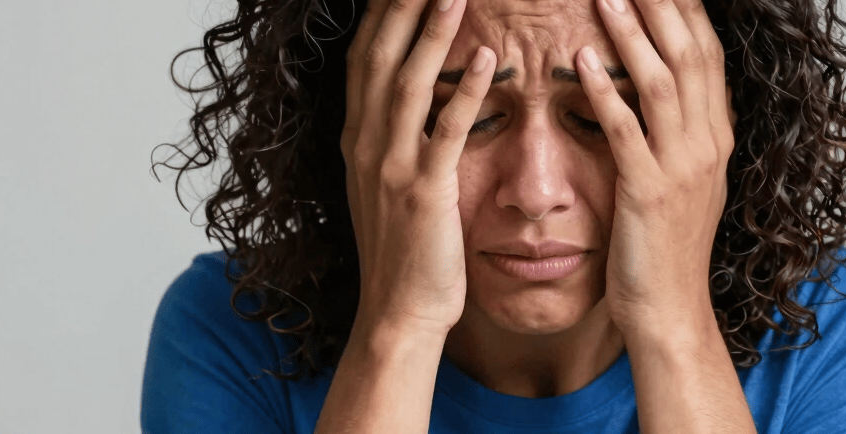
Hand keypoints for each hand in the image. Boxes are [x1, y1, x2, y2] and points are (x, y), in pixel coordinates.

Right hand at [341, 0, 495, 335]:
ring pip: (408, 84)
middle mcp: (367, 145)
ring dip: (432, 32)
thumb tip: (404, 101)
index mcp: (358, 139)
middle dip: (400, 6)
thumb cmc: (402, 250)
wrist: (398, 311)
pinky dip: (465, 92)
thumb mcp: (382, 186)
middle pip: (379, 57)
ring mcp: (391, 168)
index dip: (379, 15)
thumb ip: (389, 139)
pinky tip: (487, 59)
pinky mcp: (424, 194)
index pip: (364, 59)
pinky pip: (445, 132)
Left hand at [576, 0, 733, 336]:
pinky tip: (583, 62)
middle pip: (690, 55)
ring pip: (662, 83)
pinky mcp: (648, 192)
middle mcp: (706, 144)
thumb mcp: (687, 182)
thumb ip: (682, 134)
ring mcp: (682, 167)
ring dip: (633, 34)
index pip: (707, 55)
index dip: (686, 11)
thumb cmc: (667, 247)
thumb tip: (666, 92)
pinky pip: (626, 131)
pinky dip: (606, 92)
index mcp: (715, 137)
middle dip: (662, 5)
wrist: (670, 309)